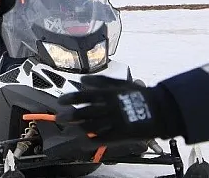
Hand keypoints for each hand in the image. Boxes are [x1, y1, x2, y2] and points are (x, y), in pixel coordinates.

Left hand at [56, 75, 179, 141]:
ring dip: (78, 128)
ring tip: (71, 129)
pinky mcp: (121, 134)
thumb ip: (101, 81)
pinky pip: (103, 139)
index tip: (61, 101)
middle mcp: (108, 107)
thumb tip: (82, 80)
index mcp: (108, 94)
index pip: (84, 95)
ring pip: (91, 126)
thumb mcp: (121, 83)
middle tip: (58, 117)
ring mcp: (114, 121)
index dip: (71, 99)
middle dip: (69, 115)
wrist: (162, 110)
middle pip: (84, 112)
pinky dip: (91, 140)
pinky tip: (83, 141)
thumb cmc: (140, 95)